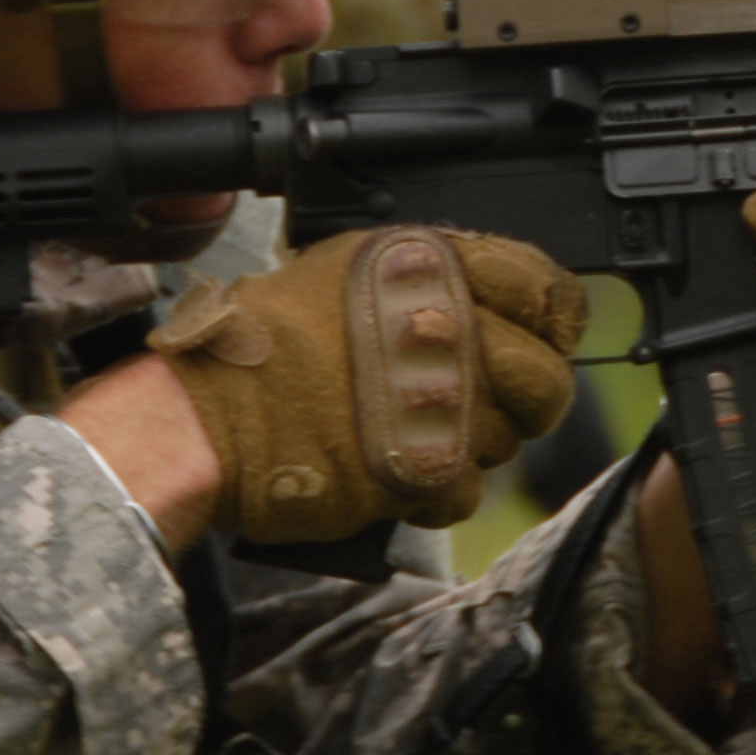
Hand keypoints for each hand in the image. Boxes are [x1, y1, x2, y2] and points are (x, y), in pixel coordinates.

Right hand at [150, 227, 586, 544]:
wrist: (203, 420)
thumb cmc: (262, 348)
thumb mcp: (347, 271)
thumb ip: (431, 279)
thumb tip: (504, 304)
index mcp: (428, 264)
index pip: (547, 288)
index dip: (552, 322)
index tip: (539, 339)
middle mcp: (443, 324)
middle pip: (545, 377)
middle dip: (525, 401)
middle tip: (482, 403)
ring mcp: (437, 399)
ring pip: (509, 439)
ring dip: (472, 445)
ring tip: (412, 430)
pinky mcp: (423, 466)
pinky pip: (468, 490)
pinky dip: (438, 490)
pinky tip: (396, 467)